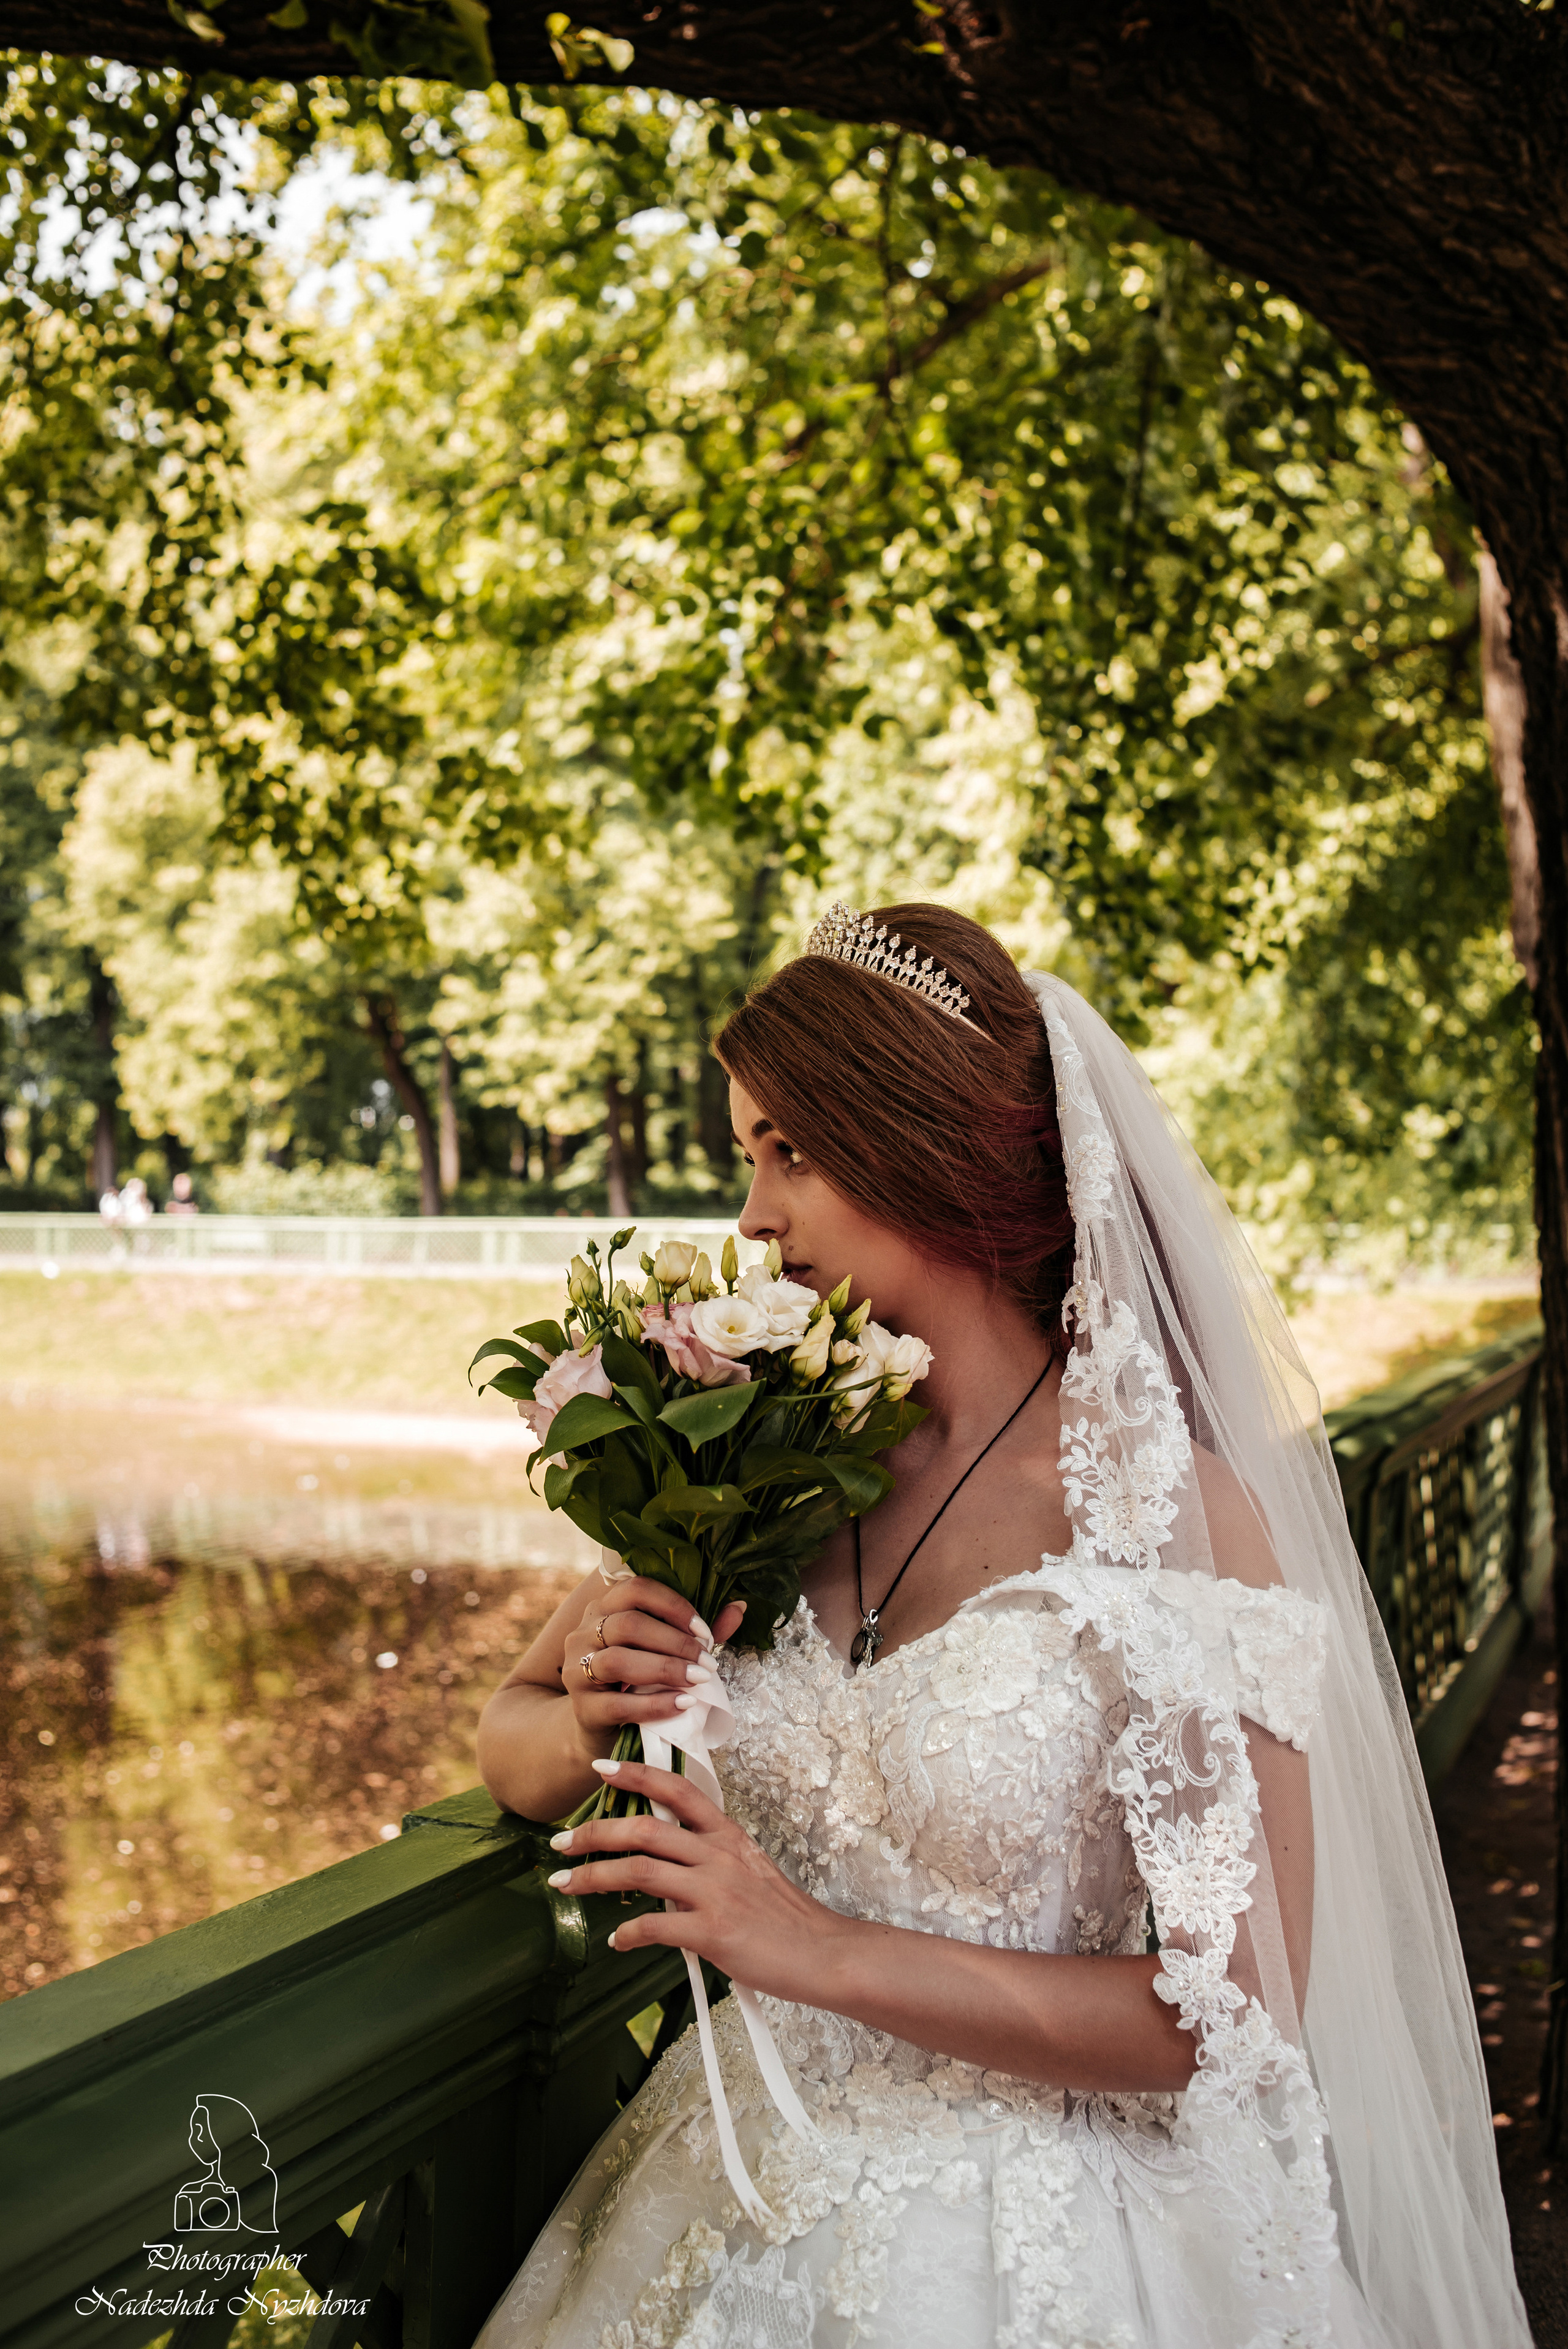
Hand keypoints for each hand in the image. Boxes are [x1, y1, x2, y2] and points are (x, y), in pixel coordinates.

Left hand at [543, 1755, 856, 2000]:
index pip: (678, 1790)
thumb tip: (668, 1871)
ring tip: (565, 1884)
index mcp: (727, 1836)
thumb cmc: (787, 1918)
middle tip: (561, 1842)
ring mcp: (715, 1892)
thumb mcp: (751, 1872)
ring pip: (639, 1871)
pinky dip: (627, 1933)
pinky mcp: (713, 1932)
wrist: (824, 1954)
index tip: (602, 1769)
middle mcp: (718, 1855)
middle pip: (644, 1830)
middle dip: (594, 1833)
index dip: (637, 1775)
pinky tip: (616, 1940)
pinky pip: (655, 1927)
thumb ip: (710, 1863)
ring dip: (594, 1877)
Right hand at [560, 1579, 746, 1764]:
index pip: (637, 1589)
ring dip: (665, 1669)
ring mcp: (576, 1669)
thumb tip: (739, 1607)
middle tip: (708, 1663)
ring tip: (699, 1680)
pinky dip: (655, 1704)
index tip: (705, 1633)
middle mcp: (584, 1632)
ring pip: (617, 1660)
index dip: (675, 1607)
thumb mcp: (665, 1652)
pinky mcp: (582, 1708)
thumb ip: (697, 1632)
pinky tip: (683, 1704)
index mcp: (605, 1608)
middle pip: (628, 1624)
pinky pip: (618, 1704)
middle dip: (675, 1642)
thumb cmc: (638, 1680)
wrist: (602, 1726)